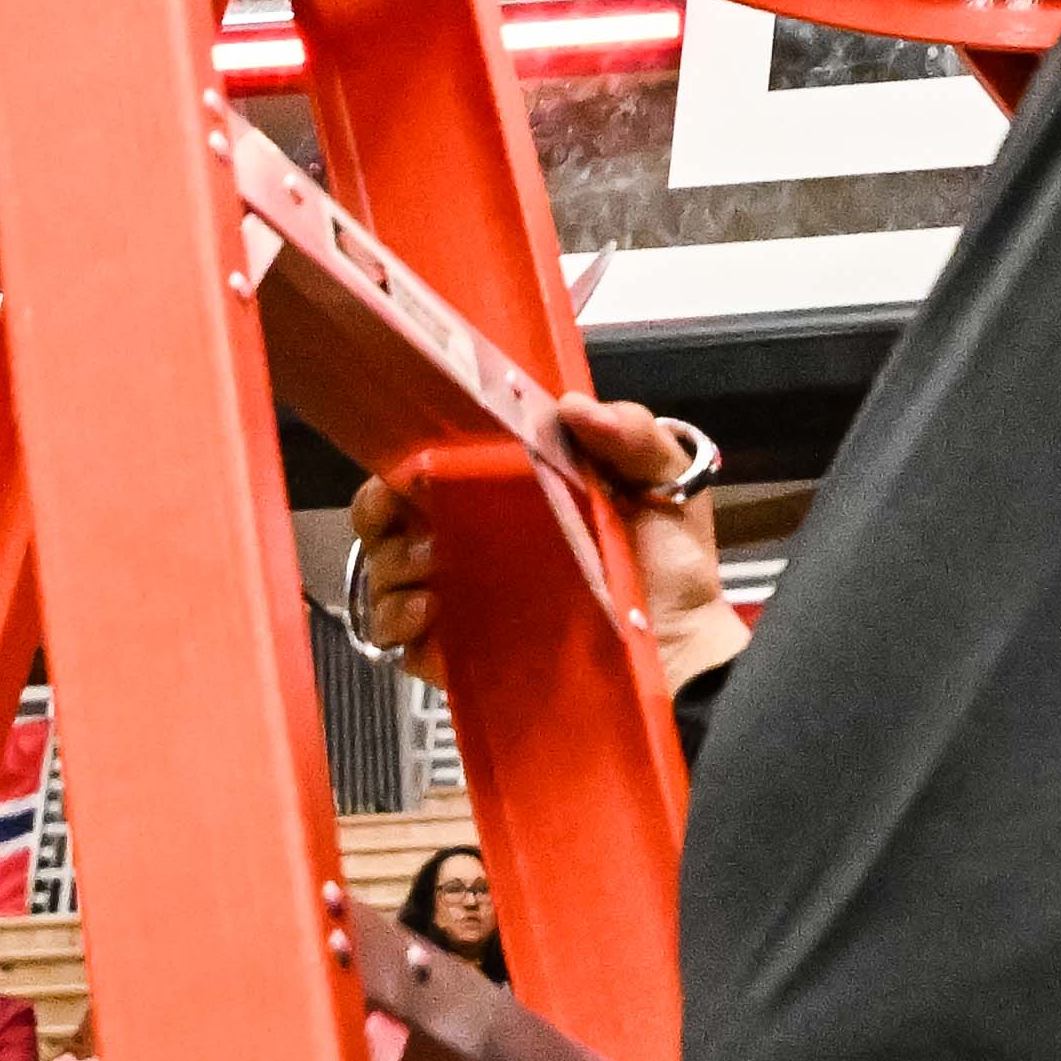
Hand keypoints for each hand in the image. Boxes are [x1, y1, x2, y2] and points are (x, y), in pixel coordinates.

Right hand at [347, 398, 741, 693]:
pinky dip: (397, 624)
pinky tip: (433, 612)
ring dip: (391, 567)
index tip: (406, 462)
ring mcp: (459, 598)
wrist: (683, 650)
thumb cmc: (671, 562)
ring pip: (381, 574)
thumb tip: (573, 406)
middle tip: (401, 516)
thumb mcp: (665, 479)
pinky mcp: (456, 654)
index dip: (403, 458)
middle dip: (376, 511)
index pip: (430, 462)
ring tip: (434, 569)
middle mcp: (471, 540)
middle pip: (385, 518)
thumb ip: (630, 432)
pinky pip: (395, 640)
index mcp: (506, 489)